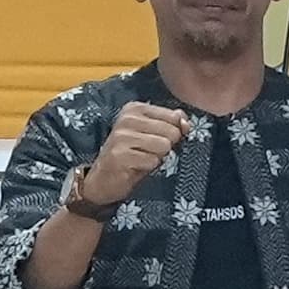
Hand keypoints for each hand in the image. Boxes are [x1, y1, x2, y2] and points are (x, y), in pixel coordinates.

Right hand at [75, 103, 192, 207]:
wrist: (102, 179)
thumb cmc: (131, 156)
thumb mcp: (152, 135)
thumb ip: (171, 124)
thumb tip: (186, 123)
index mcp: (135, 108)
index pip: (175, 116)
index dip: (175, 132)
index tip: (160, 139)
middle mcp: (127, 118)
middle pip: (172, 132)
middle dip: (165, 147)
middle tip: (147, 152)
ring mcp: (122, 136)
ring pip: (164, 146)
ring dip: (156, 158)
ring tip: (141, 159)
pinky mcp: (120, 155)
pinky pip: (152, 161)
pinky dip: (147, 167)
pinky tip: (134, 167)